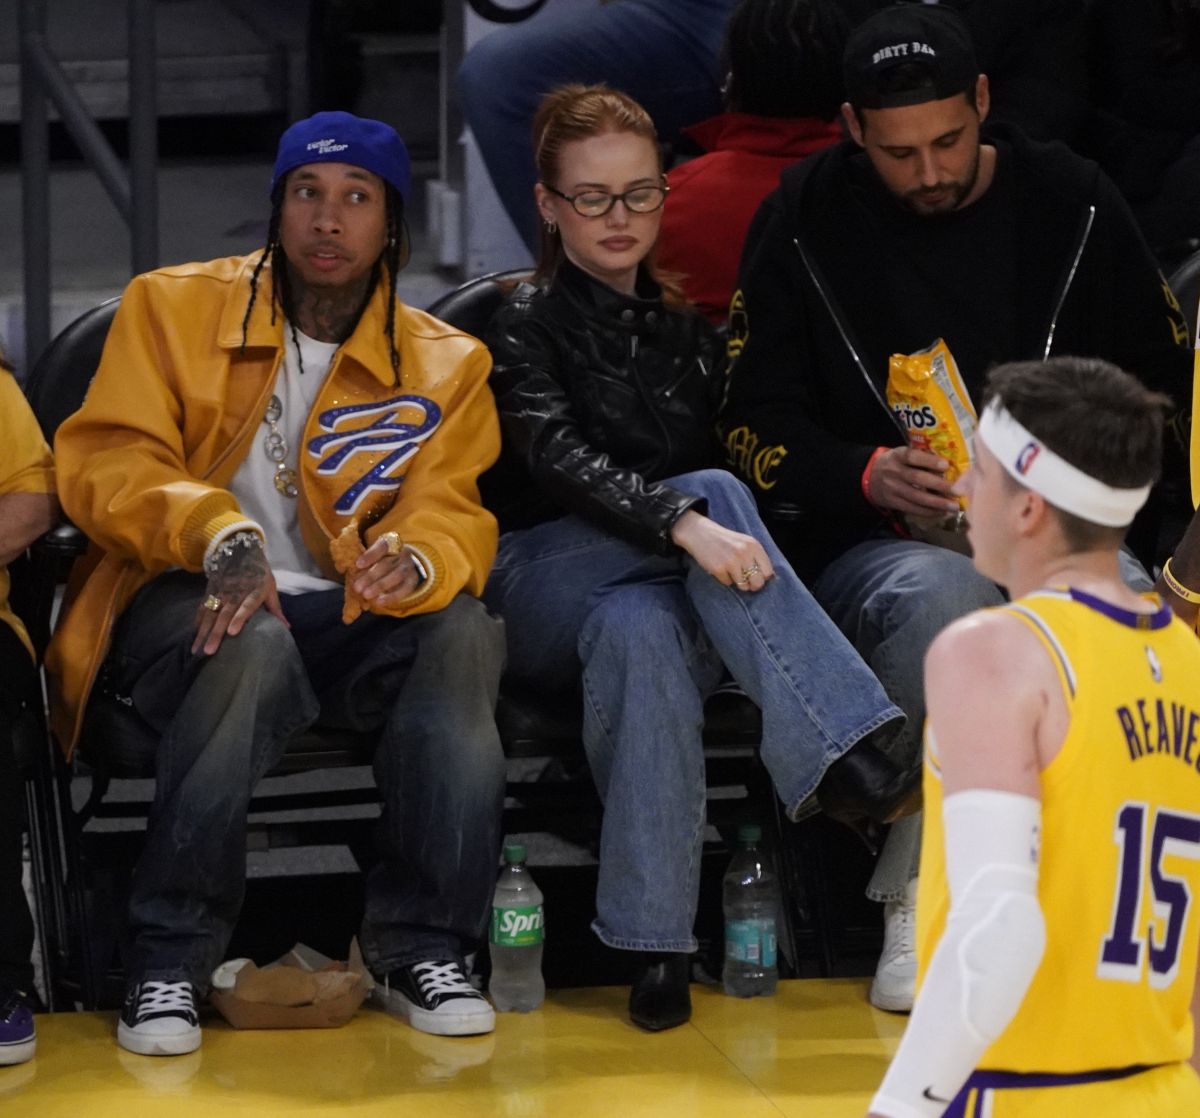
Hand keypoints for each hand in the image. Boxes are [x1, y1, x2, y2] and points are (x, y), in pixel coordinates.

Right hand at [192, 534, 287, 654]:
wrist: (240, 550)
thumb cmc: (259, 573)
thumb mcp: (271, 587)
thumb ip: (275, 608)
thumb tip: (287, 628)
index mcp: (254, 590)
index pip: (247, 605)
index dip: (239, 618)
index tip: (232, 633)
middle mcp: (235, 591)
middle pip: (224, 613)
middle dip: (215, 633)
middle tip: (209, 652)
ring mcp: (220, 591)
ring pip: (210, 613)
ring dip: (202, 632)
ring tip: (197, 650)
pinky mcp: (210, 590)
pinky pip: (202, 607)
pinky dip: (197, 622)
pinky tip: (194, 636)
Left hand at [351, 534, 421, 606]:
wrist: (404, 562)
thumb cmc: (383, 558)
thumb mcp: (374, 554)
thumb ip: (363, 562)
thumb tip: (345, 570)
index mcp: (391, 542)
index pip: (382, 546)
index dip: (370, 555)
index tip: (358, 565)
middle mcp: (402, 552)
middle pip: (387, 564)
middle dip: (371, 576)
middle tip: (357, 588)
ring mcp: (409, 566)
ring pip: (397, 576)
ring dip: (380, 586)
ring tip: (366, 595)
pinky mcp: (413, 579)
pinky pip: (405, 589)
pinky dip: (392, 596)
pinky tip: (379, 602)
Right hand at [670, 509, 773, 590]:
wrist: (700, 533)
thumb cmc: (725, 540)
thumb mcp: (745, 543)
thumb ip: (757, 557)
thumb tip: (771, 577)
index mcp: (754, 546)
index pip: (768, 571)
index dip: (763, 577)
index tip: (757, 577)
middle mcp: (744, 553)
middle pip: (758, 582)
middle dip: (753, 585)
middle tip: (748, 583)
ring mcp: (731, 561)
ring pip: (743, 585)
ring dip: (739, 583)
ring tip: (732, 572)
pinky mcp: (718, 569)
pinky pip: (728, 583)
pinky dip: (725, 579)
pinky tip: (721, 569)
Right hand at [868, 447, 960, 516]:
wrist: (869, 477)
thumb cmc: (895, 463)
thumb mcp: (902, 454)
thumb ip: (920, 457)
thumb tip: (950, 463)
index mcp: (897, 456)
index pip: (912, 457)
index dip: (928, 461)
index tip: (946, 465)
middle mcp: (894, 472)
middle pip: (917, 479)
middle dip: (939, 485)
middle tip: (958, 490)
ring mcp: (892, 489)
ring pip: (916, 497)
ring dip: (937, 503)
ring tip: (954, 506)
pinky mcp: (892, 502)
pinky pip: (912, 508)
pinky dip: (928, 512)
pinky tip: (941, 512)